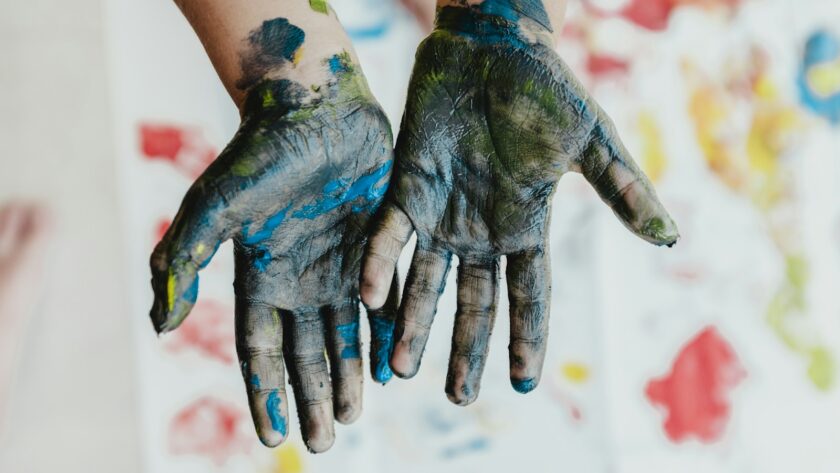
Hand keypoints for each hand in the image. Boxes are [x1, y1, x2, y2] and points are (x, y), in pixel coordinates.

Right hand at [150, 47, 395, 451]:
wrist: (314, 104)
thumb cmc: (261, 152)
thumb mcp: (214, 208)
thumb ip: (183, 261)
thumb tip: (158, 327)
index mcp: (261, 274)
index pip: (261, 349)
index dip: (267, 392)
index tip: (275, 438)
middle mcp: (302, 276)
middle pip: (306, 351)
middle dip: (314, 395)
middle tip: (326, 442)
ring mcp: (341, 263)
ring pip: (346, 333)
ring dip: (350, 375)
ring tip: (355, 416)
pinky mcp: (378, 244)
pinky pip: (385, 299)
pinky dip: (389, 332)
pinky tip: (395, 366)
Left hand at [360, 6, 677, 404]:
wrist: (493, 45)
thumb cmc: (545, 89)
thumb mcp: (590, 142)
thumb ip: (621, 190)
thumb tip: (670, 238)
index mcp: (525, 226)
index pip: (528, 294)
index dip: (526, 338)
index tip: (523, 383)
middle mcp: (481, 230)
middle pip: (473, 302)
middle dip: (464, 348)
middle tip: (455, 397)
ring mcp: (442, 213)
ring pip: (425, 282)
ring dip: (413, 324)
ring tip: (398, 370)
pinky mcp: (407, 187)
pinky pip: (389, 235)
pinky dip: (380, 265)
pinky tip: (371, 297)